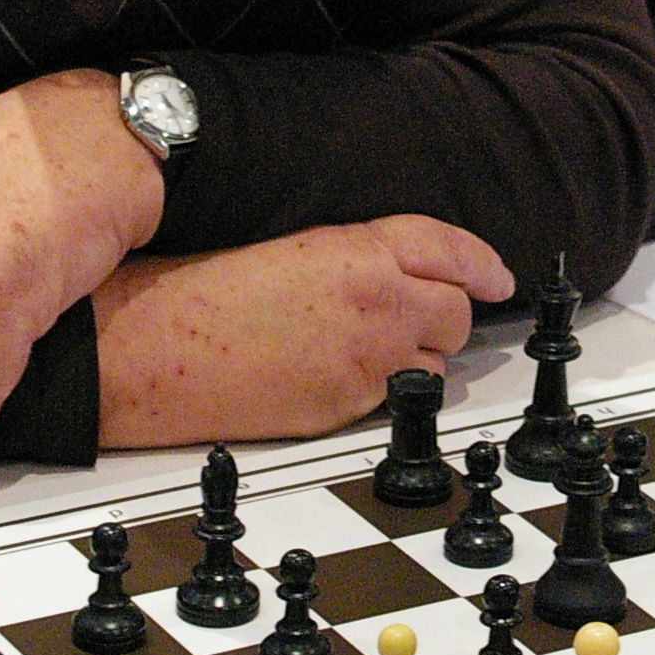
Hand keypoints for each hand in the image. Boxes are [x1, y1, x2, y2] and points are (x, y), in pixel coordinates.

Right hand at [91, 215, 513, 446]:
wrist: (155, 346)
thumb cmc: (196, 288)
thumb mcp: (283, 245)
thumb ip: (346, 257)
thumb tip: (383, 273)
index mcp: (355, 250)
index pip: (449, 249)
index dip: (483, 264)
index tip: (500, 277)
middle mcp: (375, 305)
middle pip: (456, 312)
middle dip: (448, 313)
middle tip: (427, 314)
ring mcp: (366, 363)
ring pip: (433, 366)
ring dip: (417, 356)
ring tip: (372, 350)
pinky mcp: (347, 409)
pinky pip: (393, 401)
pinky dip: (384, 390)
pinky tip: (342, 376)